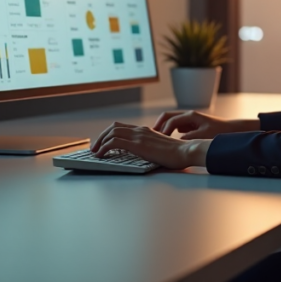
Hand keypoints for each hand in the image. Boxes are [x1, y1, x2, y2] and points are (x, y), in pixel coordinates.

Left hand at [90, 122, 210, 168]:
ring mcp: (139, 136)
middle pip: (113, 127)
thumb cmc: (177, 154)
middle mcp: (140, 130)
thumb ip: (150, 147)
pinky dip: (104, 147)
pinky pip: (114, 142)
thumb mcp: (160, 148)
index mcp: (145, 130)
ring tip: (95, 152)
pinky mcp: (138, 144)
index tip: (103, 143)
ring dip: (100, 142)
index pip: (121, 127)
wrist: (186, 151)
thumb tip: (142, 154)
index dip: (109, 134)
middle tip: (95, 148)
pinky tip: (101, 155)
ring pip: (112, 133)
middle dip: (101, 137)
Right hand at [152, 110, 259, 139]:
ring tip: (156, 139)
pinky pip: (176, 127)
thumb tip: (176, 142)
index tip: (158, 139)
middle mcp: (188, 116)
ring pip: (170, 121)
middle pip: (167, 117)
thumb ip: (189, 138)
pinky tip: (167, 142)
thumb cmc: (219, 132)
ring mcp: (189, 120)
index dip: (163, 130)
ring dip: (163, 129)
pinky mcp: (191, 126)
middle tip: (150, 136)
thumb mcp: (203, 136)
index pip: (171, 120)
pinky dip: (169, 132)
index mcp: (191, 116)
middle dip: (158, 125)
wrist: (232, 130)